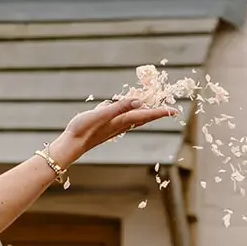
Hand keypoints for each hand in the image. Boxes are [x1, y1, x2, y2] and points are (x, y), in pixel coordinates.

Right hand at [50, 97, 176, 167]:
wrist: (72, 144)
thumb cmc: (84, 128)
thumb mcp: (102, 114)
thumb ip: (120, 107)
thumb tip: (140, 102)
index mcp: (122, 120)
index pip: (146, 114)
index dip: (160, 112)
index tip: (174, 111)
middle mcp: (121, 125)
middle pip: (143, 118)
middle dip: (156, 113)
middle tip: (169, 110)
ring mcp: (114, 127)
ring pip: (134, 119)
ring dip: (145, 113)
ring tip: (153, 107)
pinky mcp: (106, 126)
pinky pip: (123, 118)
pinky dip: (130, 112)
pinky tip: (125, 109)